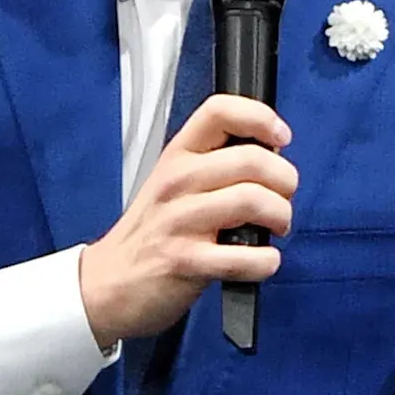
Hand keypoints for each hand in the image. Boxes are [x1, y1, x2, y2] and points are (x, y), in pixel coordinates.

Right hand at [78, 95, 296, 348]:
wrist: (109, 284)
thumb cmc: (151, 234)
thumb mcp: (172, 184)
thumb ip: (214, 165)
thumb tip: (271, 158)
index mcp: (177, 156)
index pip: (220, 111)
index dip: (260, 117)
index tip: (280, 139)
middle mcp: (177, 182)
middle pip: (252, 159)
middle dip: (285, 181)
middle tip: (283, 198)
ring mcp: (180, 221)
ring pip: (254, 200)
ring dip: (280, 217)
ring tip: (275, 228)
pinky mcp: (186, 262)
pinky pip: (247, 256)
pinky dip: (267, 261)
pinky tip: (262, 261)